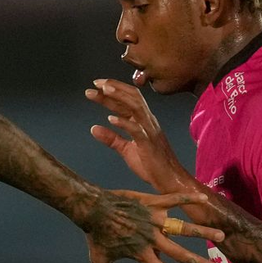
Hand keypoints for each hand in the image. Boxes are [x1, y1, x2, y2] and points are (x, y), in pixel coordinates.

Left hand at [80, 187, 222, 262]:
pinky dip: (188, 198)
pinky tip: (203, 199)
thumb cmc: (97, 236)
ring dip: (203, 232)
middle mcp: (152, 238)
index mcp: (142, 253)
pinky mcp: (152, 204)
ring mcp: (154, 220)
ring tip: (221, 236)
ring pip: (184, 227)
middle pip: (180, 254)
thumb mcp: (99, 259)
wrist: (94, 210)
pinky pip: (174, 200)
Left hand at [85, 78, 188, 192]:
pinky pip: (137, 130)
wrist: (168, 179)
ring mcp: (149, 131)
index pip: (126, 101)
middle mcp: (147, 121)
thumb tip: (93, 128)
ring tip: (103, 91)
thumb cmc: (150, 164)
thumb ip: (111, 138)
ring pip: (135, 107)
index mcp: (142, 121)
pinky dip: (124, 123)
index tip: (95, 86)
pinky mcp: (149, 143)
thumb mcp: (125, 150)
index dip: (111, 92)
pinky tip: (111, 118)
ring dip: (118, 98)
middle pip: (131, 98)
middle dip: (113, 88)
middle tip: (95, 83)